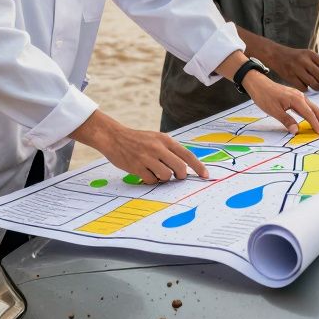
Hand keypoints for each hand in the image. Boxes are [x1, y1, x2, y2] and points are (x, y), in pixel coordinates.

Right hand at [71, 111, 208, 184]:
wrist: (113, 137)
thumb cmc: (137, 140)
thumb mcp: (155, 139)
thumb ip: (169, 150)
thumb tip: (185, 167)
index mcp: (164, 139)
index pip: (187, 154)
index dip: (198, 166)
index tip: (206, 175)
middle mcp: (157, 147)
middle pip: (179, 168)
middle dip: (180, 175)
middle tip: (176, 176)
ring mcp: (147, 157)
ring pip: (166, 176)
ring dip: (163, 178)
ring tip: (155, 171)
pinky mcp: (137, 166)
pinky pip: (151, 180)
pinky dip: (150, 180)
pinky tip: (144, 173)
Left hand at [241, 71, 318, 135]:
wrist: (258, 84)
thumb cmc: (264, 96)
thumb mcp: (273, 110)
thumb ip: (286, 120)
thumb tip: (296, 131)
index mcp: (296, 99)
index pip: (309, 114)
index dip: (316, 124)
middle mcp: (300, 96)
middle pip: (315, 110)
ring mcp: (298, 96)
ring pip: (312, 108)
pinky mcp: (295, 97)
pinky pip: (307, 106)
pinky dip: (313, 113)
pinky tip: (315, 118)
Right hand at [259, 41, 318, 91]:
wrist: (275, 54)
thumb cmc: (295, 57)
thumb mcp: (306, 55)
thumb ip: (317, 65)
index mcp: (311, 54)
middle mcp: (304, 60)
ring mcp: (296, 68)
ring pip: (313, 83)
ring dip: (317, 88)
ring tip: (317, 88)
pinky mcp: (290, 76)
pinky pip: (303, 87)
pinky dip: (306, 89)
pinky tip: (306, 87)